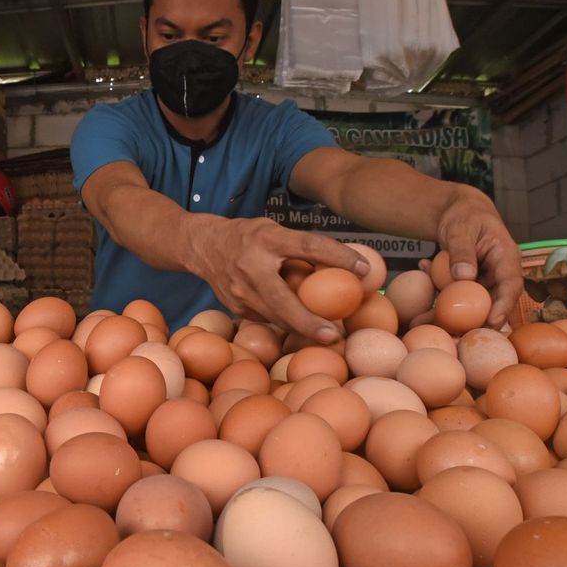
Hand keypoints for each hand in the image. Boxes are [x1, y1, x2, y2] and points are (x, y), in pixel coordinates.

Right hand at [189, 217, 368, 343]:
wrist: (202, 246)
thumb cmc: (248, 236)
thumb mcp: (273, 230)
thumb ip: (300, 246)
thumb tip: (343, 264)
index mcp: (267, 239)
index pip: (309, 246)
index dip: (338, 257)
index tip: (364, 270)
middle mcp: (251, 266)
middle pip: (284, 300)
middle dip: (309, 322)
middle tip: (335, 335)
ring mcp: (239, 290)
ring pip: (275, 316)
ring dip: (302, 328)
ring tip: (328, 336)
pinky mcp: (235, 306)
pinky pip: (267, 318)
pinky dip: (286, 322)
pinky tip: (301, 327)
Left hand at [432, 189, 523, 328]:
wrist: (456, 211)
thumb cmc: (464, 214)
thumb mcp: (461, 228)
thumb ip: (462, 250)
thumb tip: (464, 277)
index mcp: (506, 257)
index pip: (511, 285)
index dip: (504, 306)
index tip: (493, 322)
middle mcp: (497, 273)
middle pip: (491, 302)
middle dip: (474, 320)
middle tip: (453, 335)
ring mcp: (481, 281)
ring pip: (469, 304)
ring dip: (446, 314)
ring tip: (420, 319)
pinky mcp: (465, 285)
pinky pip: (452, 296)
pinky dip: (434, 297)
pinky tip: (419, 281)